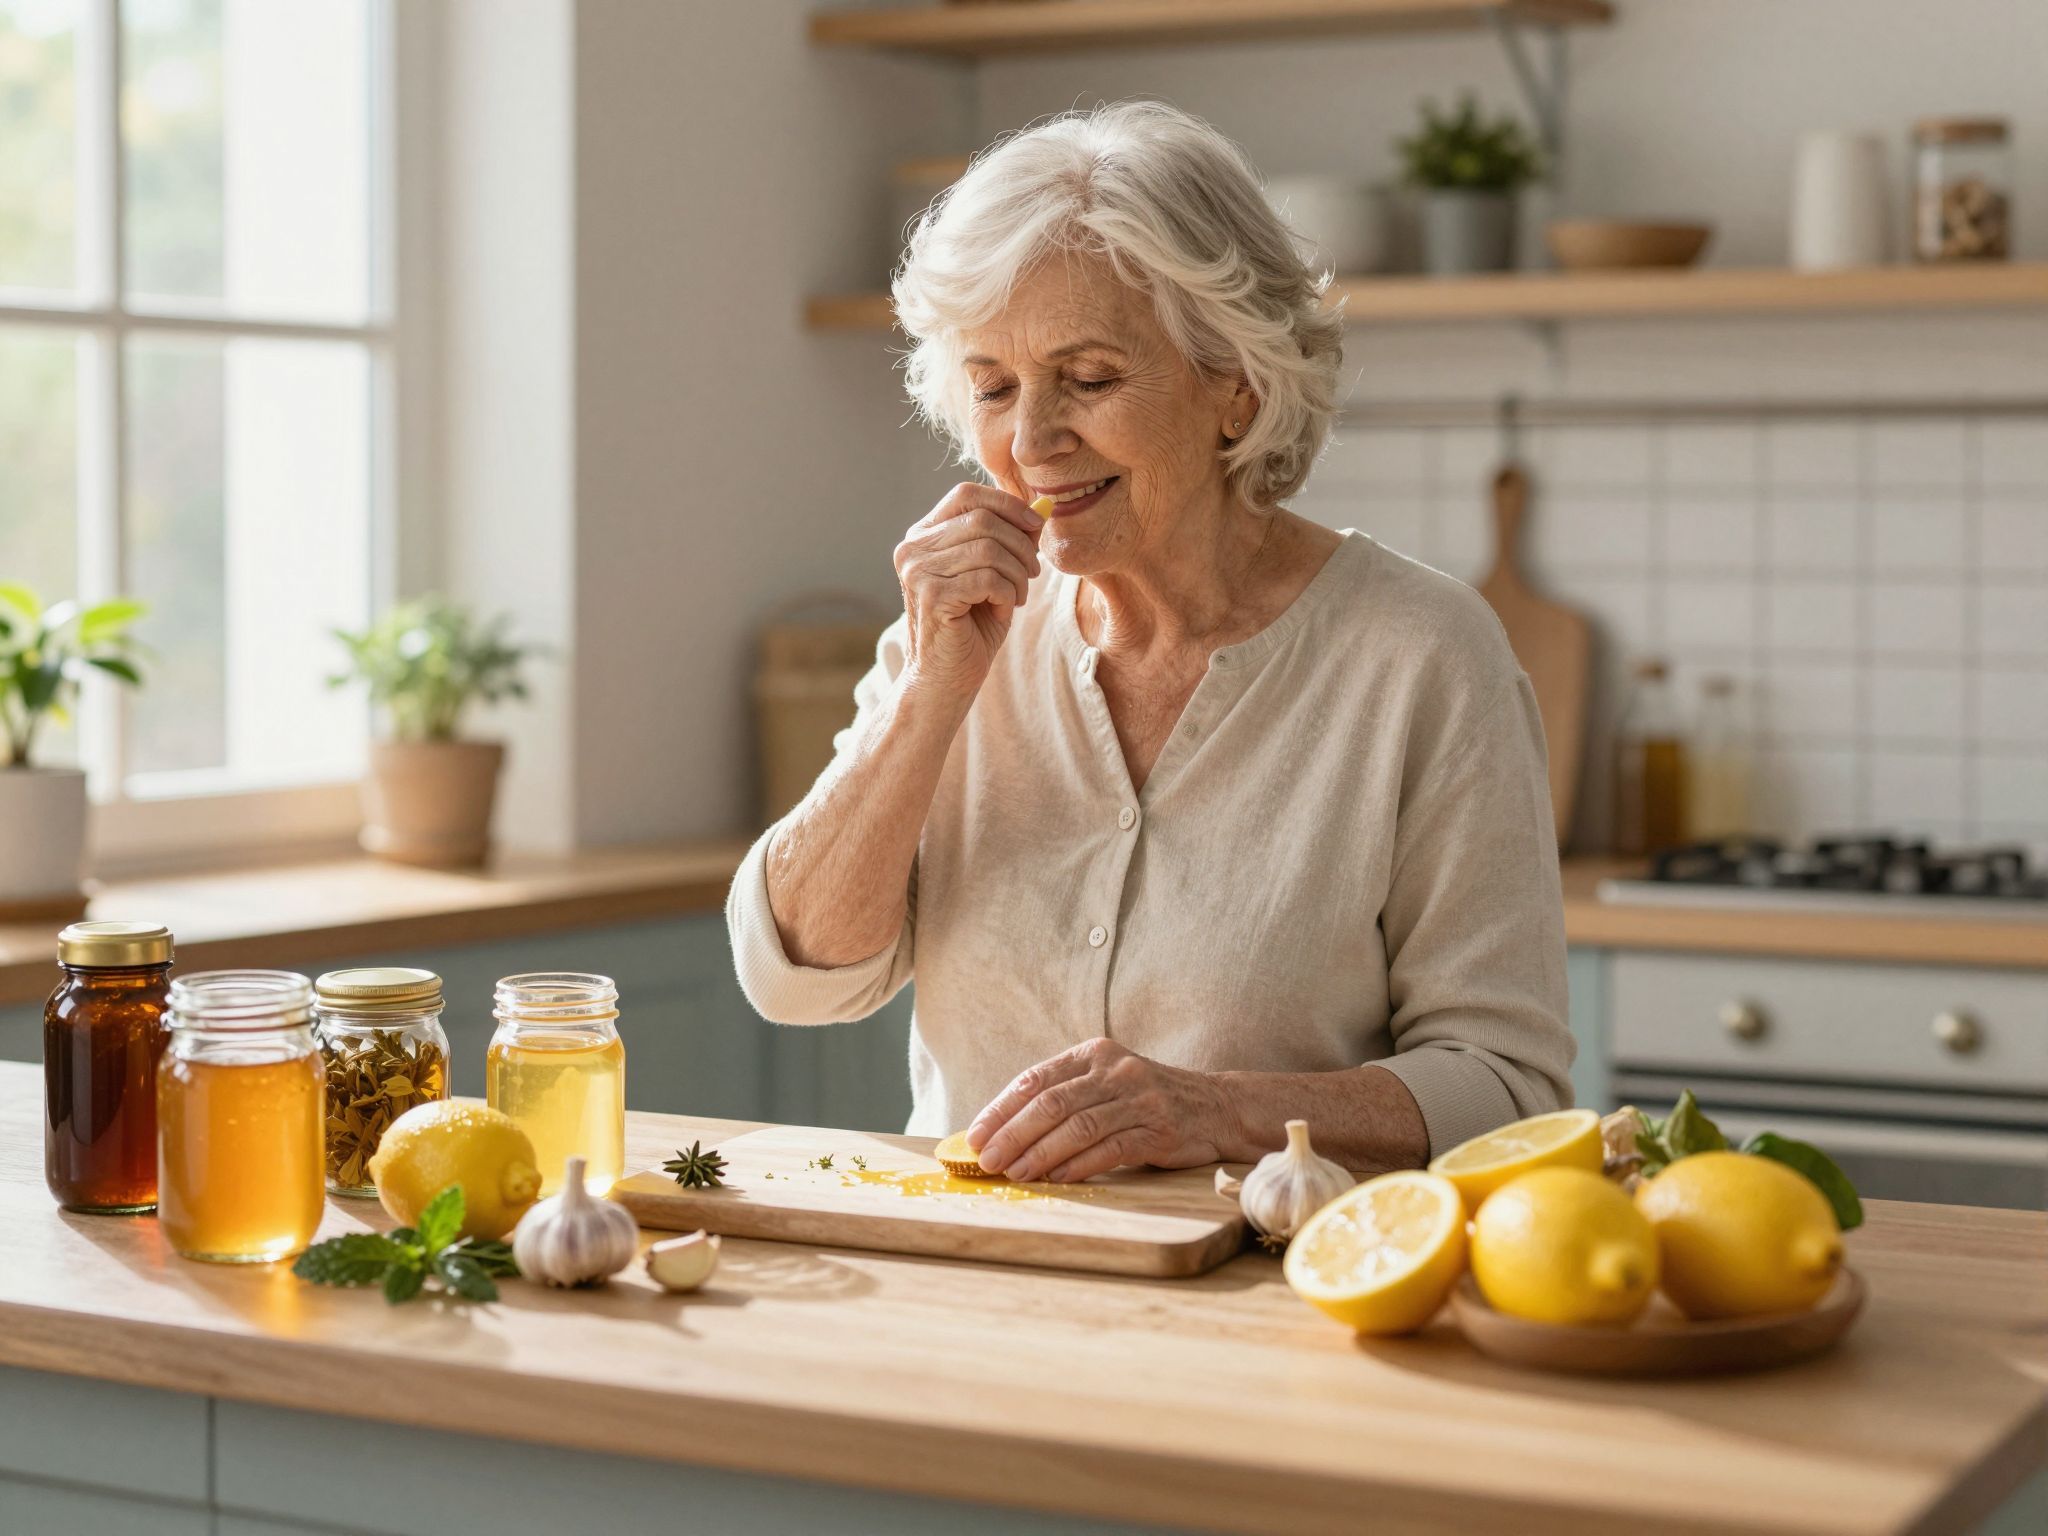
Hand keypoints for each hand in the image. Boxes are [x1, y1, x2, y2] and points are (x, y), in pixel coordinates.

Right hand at [893, 482, 1043, 700]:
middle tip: (1033, 574)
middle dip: (1021, 545)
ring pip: (989, 549)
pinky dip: (1007, 592)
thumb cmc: (971, 627)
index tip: (1036, 526)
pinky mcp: (931, 596)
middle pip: (982, 520)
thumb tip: (1041, 507)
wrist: (946, 680)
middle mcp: (913, 548)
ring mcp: (917, 571)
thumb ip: (1009, 539)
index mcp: (923, 535)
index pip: (966, 494)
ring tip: (1017, 596)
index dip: (1007, 504)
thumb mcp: (994, 573)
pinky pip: (987, 578)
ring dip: (1017, 574)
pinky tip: (1004, 609)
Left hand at [967, 1039, 1235, 1183]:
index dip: (1001, 1109)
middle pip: (1052, 1103)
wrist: (1215, 1107)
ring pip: (1078, 1127)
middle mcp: (1115, 1071)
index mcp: (1093, 1054)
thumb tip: (1002, 1133)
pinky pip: (1111, 1148)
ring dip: (1040, 1154)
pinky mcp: (1158, 1130)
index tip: (975, 1137)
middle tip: (987, 1161)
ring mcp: (1139, 1099)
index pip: (1035, 1080)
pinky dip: (1079, 1165)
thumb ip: (1063, 1097)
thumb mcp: (1105, 1082)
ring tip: (1015, 1174)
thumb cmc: (1145, 1100)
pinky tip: (1056, 1178)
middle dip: (1013, 1135)